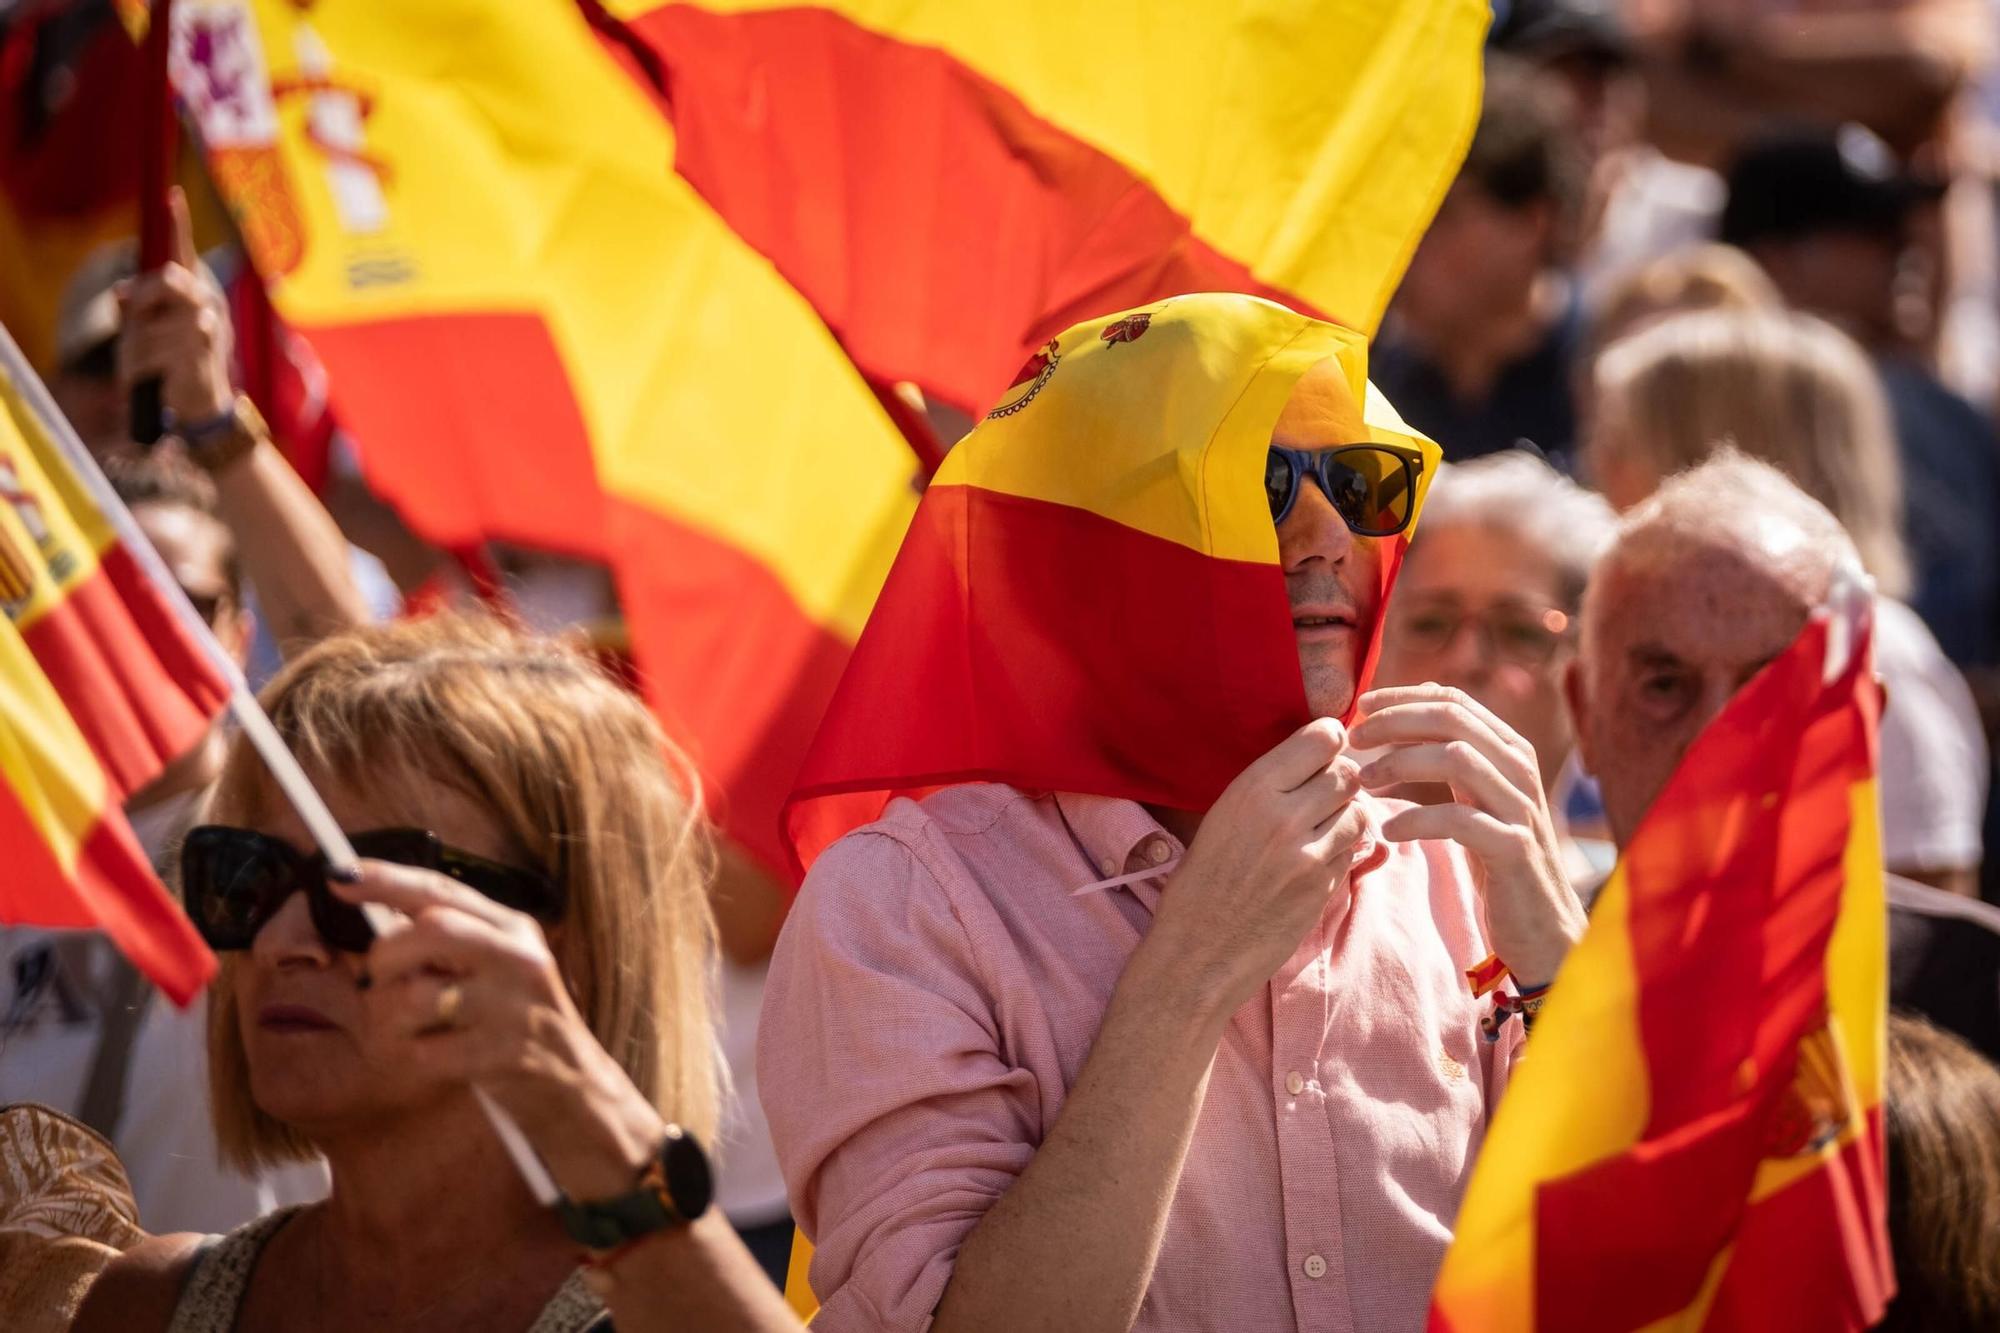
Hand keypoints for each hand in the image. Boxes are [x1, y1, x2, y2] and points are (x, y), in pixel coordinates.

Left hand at [116, 186, 233, 426]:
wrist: (202, 406)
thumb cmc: (171, 364)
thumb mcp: (147, 332)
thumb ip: (137, 309)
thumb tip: (123, 296)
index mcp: (191, 296)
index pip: (184, 254)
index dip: (178, 226)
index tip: (170, 196)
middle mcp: (205, 307)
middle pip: (172, 281)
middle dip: (144, 292)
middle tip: (124, 301)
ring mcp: (207, 332)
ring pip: (156, 323)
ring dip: (137, 344)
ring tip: (141, 362)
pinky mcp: (201, 358)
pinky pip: (158, 353)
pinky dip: (142, 366)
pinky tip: (151, 378)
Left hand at [330, 862, 665, 1199]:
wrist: (576, 1091)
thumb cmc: (519, 1026)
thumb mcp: (497, 969)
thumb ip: (450, 941)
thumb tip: (377, 918)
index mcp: (513, 929)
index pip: (442, 890)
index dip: (386, 879)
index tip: (339, 873)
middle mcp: (519, 957)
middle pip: (426, 932)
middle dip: (383, 958)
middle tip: (379, 982)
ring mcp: (514, 1005)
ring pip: (413, 996)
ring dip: (391, 1021)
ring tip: (414, 1031)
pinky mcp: (504, 1054)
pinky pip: (422, 1051)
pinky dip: (415, 1058)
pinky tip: (438, 1059)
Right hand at [1144, 719, 1369, 1022]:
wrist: (1198, 950)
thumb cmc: (1202, 880)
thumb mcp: (1223, 816)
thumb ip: (1269, 786)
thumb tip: (1317, 759)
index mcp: (1252, 789)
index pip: (1322, 738)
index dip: (1329, 742)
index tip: (1322, 754)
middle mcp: (1284, 816)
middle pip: (1347, 773)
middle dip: (1341, 781)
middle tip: (1322, 796)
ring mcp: (1309, 854)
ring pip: (1359, 811)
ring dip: (1347, 815)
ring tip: (1321, 828)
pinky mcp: (1324, 886)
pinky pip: (1353, 850)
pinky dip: (1343, 849)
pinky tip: (1316, 859)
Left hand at [1350, 685, 1583, 985]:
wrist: (1543, 927)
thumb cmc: (1499, 859)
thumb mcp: (1477, 798)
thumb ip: (1455, 756)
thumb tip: (1411, 709)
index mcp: (1509, 751)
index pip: (1454, 700)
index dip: (1403, 697)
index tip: (1360, 706)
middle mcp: (1520, 770)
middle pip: (1453, 719)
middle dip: (1395, 721)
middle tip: (1354, 738)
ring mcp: (1520, 807)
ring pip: (1458, 758)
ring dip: (1401, 763)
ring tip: (1364, 781)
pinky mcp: (1514, 848)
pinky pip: (1460, 819)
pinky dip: (1418, 819)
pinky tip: (1388, 830)